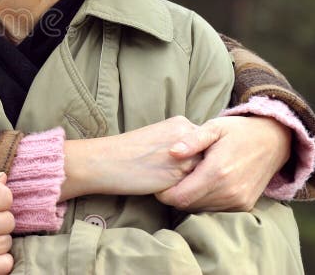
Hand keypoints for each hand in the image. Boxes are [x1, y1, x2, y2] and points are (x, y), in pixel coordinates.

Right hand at [63, 116, 203, 199]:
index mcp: (180, 123)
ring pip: (203, 174)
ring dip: (194, 181)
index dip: (195, 156)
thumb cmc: (126, 150)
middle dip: (199, 168)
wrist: (106, 161)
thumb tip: (197, 158)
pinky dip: (185, 191)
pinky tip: (167, 189)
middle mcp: (188, 137)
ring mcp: (186, 156)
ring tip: (171, 183)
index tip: (180, 164)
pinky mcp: (179, 176)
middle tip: (178, 176)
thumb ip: (179, 142)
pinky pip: (193, 188)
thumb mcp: (157, 136)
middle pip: (208, 157)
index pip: (204, 143)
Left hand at [155, 115, 290, 211]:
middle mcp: (229, 191)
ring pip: (200, 209)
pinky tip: (202, 184)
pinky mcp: (244, 205)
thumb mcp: (213, 127)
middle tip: (170, 179)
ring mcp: (238, 201)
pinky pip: (215, 210)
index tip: (158, 183)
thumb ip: (191, 140)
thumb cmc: (238, 131)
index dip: (164, 194)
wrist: (274, 141)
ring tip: (186, 179)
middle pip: (188, 205)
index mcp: (217, 172)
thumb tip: (171, 152)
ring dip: (189, 198)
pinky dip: (204, 201)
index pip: (181, 197)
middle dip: (174, 195)